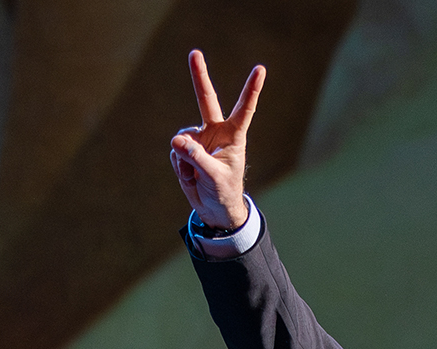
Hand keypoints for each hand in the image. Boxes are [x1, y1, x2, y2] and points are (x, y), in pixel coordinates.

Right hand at [169, 50, 264, 229]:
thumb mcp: (214, 177)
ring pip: (182, 140)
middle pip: (206, 99)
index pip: (245, 109)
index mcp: (233, 136)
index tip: (261, 69)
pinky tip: (190, 177)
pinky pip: (175, 153)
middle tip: (194, 53)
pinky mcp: (185, 148)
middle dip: (199, 75)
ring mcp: (199, 138)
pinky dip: (179, 167)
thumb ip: (197, 158)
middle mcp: (215, 131)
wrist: (215, 209)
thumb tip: (177, 140)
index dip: (252, 89)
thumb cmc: (224, 191)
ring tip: (198, 176)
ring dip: (185, 161)